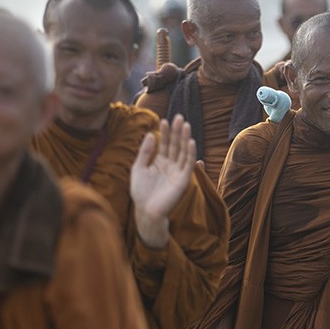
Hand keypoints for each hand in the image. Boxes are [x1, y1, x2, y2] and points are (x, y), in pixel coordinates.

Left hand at [130, 115, 195, 247]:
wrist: (145, 211)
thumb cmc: (141, 192)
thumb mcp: (138, 168)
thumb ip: (145, 152)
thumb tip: (152, 134)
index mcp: (160, 162)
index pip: (164, 143)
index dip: (165, 132)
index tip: (164, 120)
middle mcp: (171, 165)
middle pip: (175, 145)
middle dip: (177, 131)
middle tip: (179, 117)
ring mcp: (178, 172)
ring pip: (183, 152)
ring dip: (185, 138)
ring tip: (185, 125)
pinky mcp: (183, 180)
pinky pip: (188, 164)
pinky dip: (190, 153)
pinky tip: (190, 142)